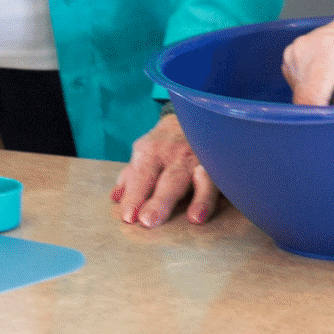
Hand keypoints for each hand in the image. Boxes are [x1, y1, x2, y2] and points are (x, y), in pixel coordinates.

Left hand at [111, 112, 218, 226]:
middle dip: (159, 200)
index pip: (142, 175)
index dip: (134, 195)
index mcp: (152, 149)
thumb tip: (116, 198)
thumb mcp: (146, 150)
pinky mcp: (218, 164)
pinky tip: (201, 215)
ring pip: (196, 178)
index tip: (128, 216)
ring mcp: (199, 157)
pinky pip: (216, 180)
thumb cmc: (167, 141)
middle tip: (147, 220)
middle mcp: (176, 152)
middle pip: (168, 178)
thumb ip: (132, 175)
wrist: (196, 113)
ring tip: (191, 217)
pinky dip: (208, 198)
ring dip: (194, 198)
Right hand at [281, 0, 333, 105]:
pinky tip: (330, 78)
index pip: (311, 101)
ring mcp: (295, 52)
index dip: (326, 117)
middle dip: (326, 107)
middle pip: (304, 101)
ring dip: (320, 98)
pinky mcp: (291, 56)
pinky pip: (298, 88)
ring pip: (299, 97)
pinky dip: (314, 89)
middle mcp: (305, 49)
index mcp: (328, 51)